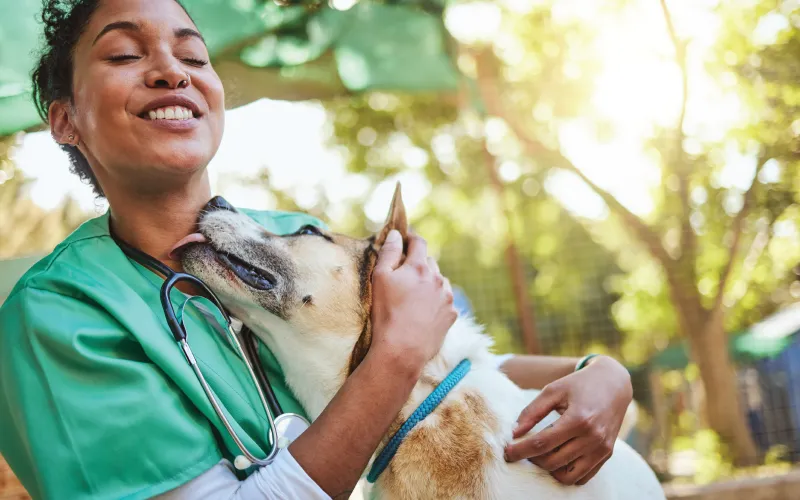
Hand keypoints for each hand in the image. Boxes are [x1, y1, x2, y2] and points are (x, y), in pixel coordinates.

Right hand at [369, 230, 456, 375]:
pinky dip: (436, 300)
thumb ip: (388, 252)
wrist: (402, 350)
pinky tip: (423, 311)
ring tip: (414, 297)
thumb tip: (395, 234)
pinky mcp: (451, 315)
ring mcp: (447, 297)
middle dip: (418, 263)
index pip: (419, 243)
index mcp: (419, 267)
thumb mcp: (380, 278)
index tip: (405, 239)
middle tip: (404, 275)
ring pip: (439, 281)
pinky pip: (445, 300)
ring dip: (429, 282)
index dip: (411, 238)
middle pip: (429, 262)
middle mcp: (438, 279)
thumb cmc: (387, 313)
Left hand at [504, 356, 632, 484]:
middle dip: (531, 459)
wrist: (613, 383)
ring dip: (548, 469)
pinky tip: (556, 459)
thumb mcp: (552, 390)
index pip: (541, 444)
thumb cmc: (578, 384)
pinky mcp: (607, 455)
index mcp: (578, 419)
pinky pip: (583, 477)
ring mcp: (602, 449)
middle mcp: (592, 437)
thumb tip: (514, 433)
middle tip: (521, 450)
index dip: (520, 450)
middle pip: (552, 461)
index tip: (506, 453)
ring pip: (567, 476)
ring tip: (539, 454)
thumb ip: (532, 412)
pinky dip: (566, 473)